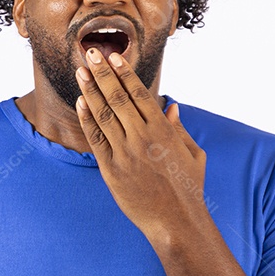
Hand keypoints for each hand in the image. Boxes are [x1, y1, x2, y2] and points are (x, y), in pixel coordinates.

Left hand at [75, 47, 208, 244]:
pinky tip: (81, 102)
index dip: (124, 73)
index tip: (114, 56)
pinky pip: (96, 139)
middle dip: (102, 73)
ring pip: (103, 114)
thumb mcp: (193, 155)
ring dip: (90, 90)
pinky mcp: (111, 170)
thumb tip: (170, 107)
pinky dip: (87, 119)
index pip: (139, 93)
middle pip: (117, 98)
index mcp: (163, 131)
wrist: (176, 222)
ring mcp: (124, 154)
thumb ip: (180, 129)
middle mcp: (141, 138)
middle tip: (90, 52)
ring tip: (81, 71)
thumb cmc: (188, 188)